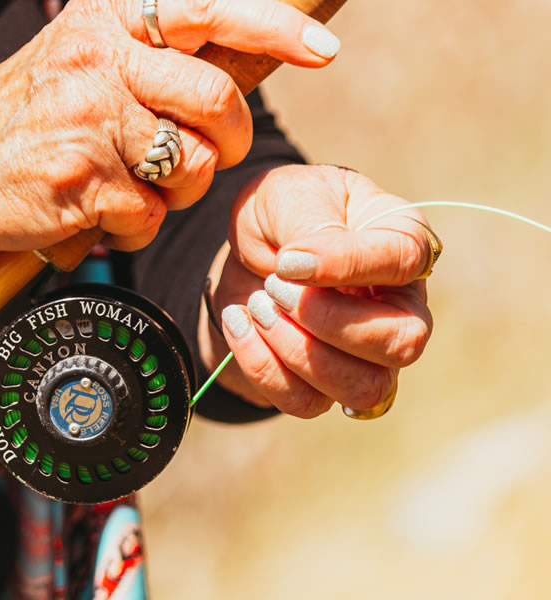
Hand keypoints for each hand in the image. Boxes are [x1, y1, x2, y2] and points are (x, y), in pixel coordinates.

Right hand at [0, 0, 341, 340]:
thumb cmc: (18, 125)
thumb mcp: (83, 65)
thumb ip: (160, 58)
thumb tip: (252, 53)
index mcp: (105, 22)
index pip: (207, 8)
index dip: (275, 25)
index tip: (322, 48)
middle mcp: (98, 59)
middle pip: (218, 100)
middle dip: (228, 143)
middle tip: (202, 156)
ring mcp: (87, 121)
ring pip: (192, 166)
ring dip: (178, 192)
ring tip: (133, 187)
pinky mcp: (78, 182)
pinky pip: (150, 216)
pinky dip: (135, 229)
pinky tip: (98, 214)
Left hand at [200, 165, 433, 417]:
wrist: (245, 249)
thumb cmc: (283, 211)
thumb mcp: (289, 195)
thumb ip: (309, 223)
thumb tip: (303, 266)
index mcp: (403, 243)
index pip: (403, 263)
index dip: (345, 266)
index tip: (287, 260)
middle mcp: (402, 307)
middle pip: (400, 344)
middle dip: (324, 321)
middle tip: (272, 286)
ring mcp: (371, 355)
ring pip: (361, 388)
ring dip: (295, 351)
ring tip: (256, 305)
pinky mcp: (327, 385)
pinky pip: (308, 403)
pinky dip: (263, 369)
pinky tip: (240, 325)